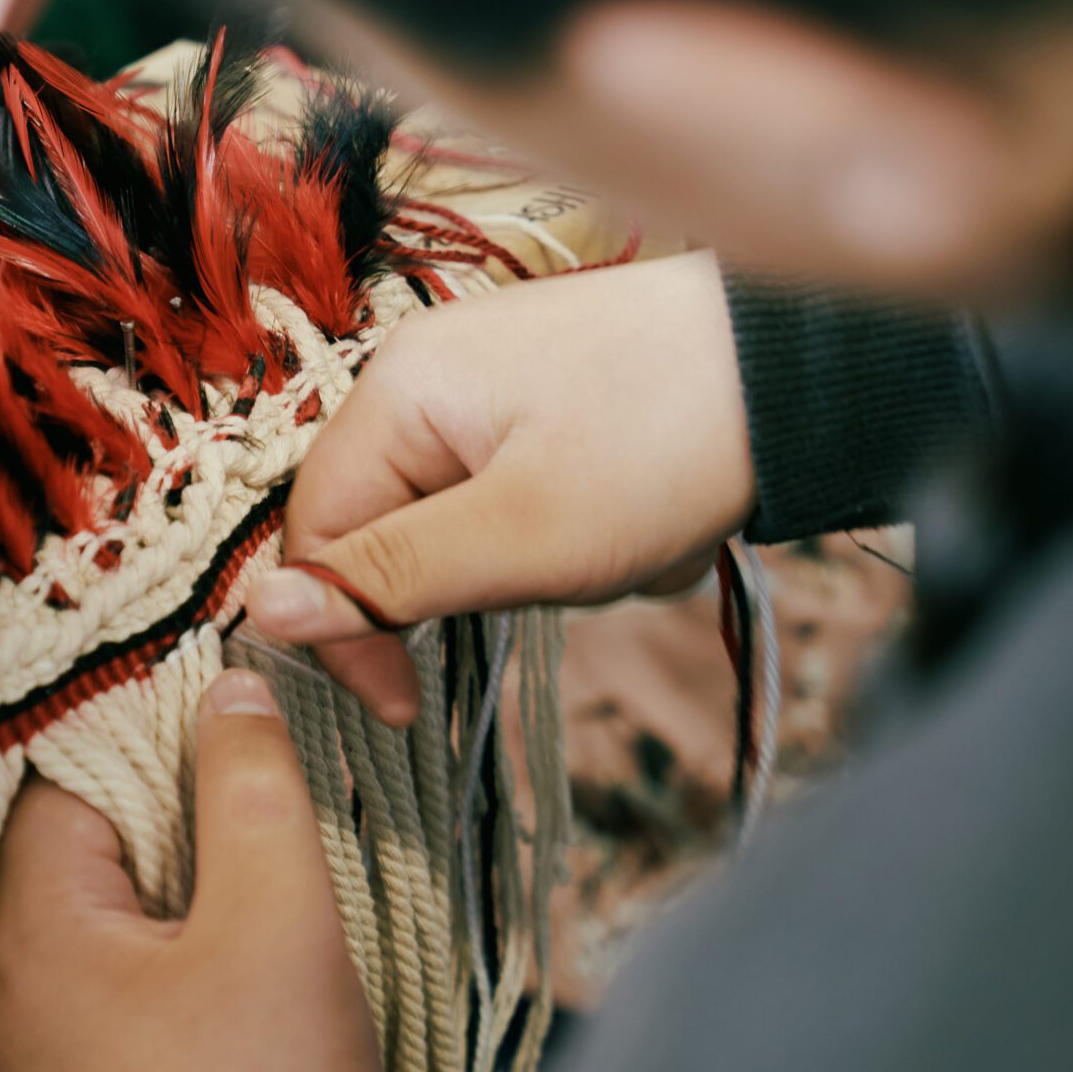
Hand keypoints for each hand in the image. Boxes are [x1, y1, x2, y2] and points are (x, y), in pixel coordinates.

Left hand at [0, 670, 391, 1071]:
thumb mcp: (279, 914)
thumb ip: (249, 783)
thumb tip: (228, 686)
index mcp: (27, 936)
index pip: (62, 780)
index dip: (147, 740)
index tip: (223, 727)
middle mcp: (1, 993)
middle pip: (72, 849)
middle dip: (162, 816)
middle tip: (249, 805)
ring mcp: (31, 1060)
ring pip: (92, 919)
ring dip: (168, 890)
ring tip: (251, 886)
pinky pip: (102, 988)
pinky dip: (159, 957)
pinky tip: (227, 967)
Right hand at [248, 249, 754, 722]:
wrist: (812, 366)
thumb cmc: (669, 440)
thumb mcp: (523, 535)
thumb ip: (390, 577)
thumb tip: (261, 610)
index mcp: (397, 387)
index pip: (316, 531)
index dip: (346, 627)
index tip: (404, 704)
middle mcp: (426, 370)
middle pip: (387, 524)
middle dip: (473, 581)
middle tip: (562, 584)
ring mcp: (489, 378)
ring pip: (459, 520)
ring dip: (534, 563)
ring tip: (618, 542)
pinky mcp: (547, 396)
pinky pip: (516, 495)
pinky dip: (569, 530)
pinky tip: (636, 518)